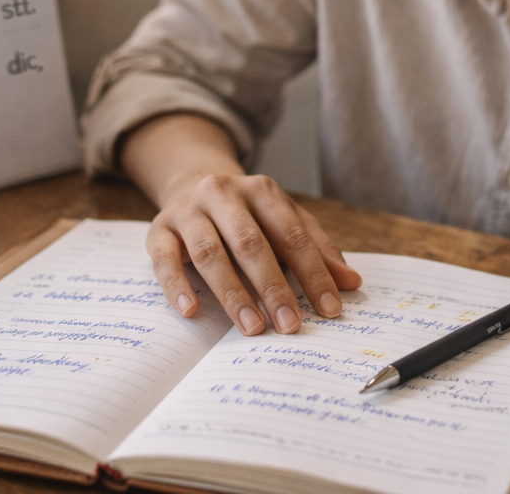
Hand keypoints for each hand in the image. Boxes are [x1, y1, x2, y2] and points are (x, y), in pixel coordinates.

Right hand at [146, 170, 362, 335]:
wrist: (191, 181)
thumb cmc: (247, 214)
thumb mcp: (284, 220)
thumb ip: (317, 249)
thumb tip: (352, 284)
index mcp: (261, 190)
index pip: (292, 234)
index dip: (313, 273)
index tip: (330, 309)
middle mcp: (222, 193)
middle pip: (250, 243)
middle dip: (273, 287)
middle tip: (290, 326)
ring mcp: (187, 211)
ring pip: (210, 253)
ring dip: (233, 293)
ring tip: (252, 327)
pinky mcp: (158, 229)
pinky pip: (164, 259)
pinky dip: (177, 286)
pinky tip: (191, 311)